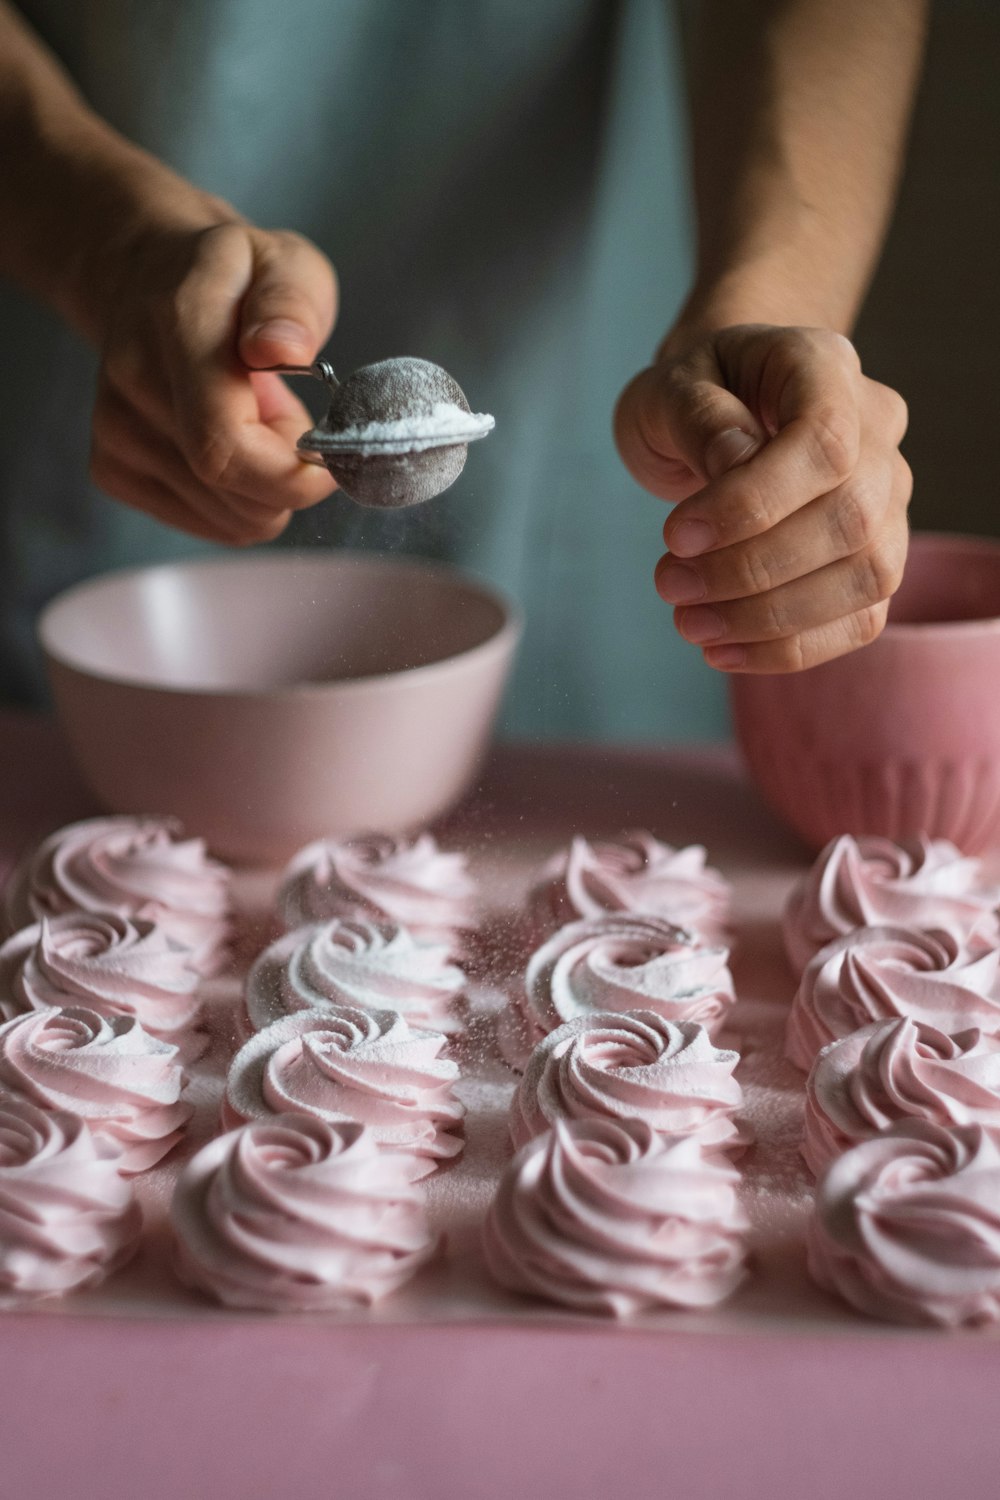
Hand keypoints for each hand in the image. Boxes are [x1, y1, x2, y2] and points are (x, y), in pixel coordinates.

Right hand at [90, 221, 337, 543]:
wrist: (147, 280)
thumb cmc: (235, 279)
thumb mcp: (285, 263)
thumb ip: (292, 302)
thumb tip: (282, 348)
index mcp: (178, 325)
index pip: (224, 444)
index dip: (289, 474)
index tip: (328, 456)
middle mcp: (133, 383)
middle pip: (232, 492)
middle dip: (286, 475)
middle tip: (285, 416)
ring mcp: (114, 433)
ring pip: (229, 519)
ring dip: (263, 487)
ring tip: (251, 420)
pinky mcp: (111, 469)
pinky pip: (209, 524)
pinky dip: (237, 501)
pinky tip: (225, 443)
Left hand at [614, 324, 911, 671]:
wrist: (720, 410)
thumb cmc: (695, 393)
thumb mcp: (670, 387)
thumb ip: (700, 419)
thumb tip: (734, 466)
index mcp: (827, 368)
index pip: (825, 442)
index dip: (752, 503)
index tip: (674, 535)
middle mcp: (878, 433)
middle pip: (852, 518)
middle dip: (752, 571)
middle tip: (668, 585)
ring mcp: (889, 499)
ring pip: (868, 577)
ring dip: (770, 619)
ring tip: (689, 622)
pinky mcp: (875, 558)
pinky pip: (861, 619)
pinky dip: (790, 648)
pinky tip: (723, 651)